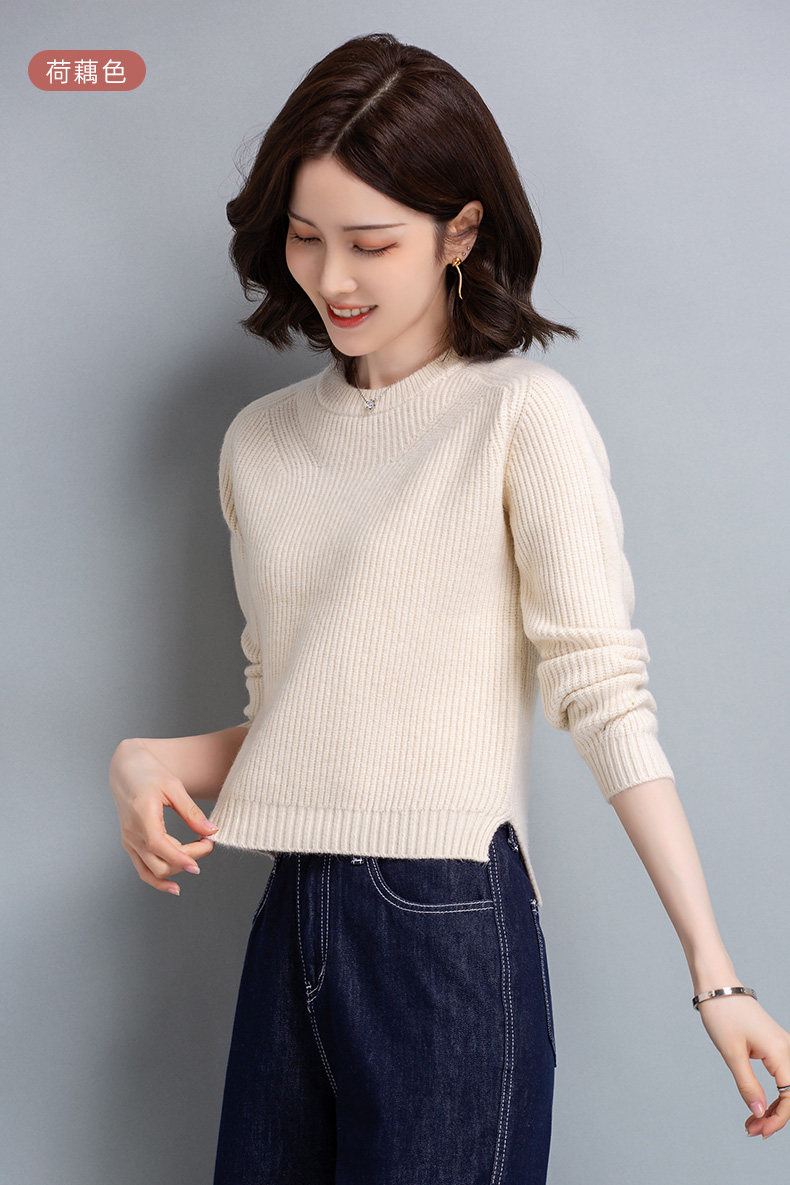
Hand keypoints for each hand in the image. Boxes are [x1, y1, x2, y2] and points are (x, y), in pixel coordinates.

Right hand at [110, 737, 217, 895]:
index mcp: (141, 816)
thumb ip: (191, 811)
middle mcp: (132, 833)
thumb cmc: (150, 773)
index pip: (160, 846)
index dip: (182, 856)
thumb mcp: (174, 787)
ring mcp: (129, 841)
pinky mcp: (130, 844)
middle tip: (207, 843)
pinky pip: (142, 870)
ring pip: (151, 872)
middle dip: (188, 859)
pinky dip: (158, 879)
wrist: (126, 769)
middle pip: (160, 863)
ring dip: (176, 870)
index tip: (206, 851)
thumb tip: (211, 830)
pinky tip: (174, 885)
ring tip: (196, 862)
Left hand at [695, 991, 789, 1137]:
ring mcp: (783, 1046)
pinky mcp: (775, 1045)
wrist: (718, 986)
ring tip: (752, 1122)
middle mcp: (787, 1049)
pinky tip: (758, 1104)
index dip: (778, 1119)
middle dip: (775, 1117)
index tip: (759, 1131)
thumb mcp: (732, 1054)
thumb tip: (760, 1113)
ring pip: (788, 1086)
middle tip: (752, 1130)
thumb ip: (748, 1086)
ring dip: (774, 1107)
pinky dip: (772, 1093)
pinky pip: (781, 1075)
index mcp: (780, 1052)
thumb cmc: (723, 1014)